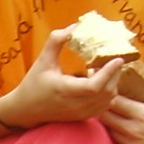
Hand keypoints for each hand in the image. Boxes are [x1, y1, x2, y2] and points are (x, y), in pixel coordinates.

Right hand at [0, 28, 121, 127]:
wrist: (25, 110)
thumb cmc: (33, 84)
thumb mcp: (43, 60)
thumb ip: (56, 41)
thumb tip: (74, 26)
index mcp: (65, 90)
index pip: (94, 86)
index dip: (109, 72)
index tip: (118, 59)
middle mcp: (75, 105)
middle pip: (107, 92)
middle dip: (115, 75)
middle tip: (113, 60)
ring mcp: (81, 113)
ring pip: (108, 100)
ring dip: (113, 84)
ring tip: (106, 70)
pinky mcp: (84, 117)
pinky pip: (105, 106)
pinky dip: (109, 94)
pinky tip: (102, 83)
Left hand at [98, 60, 143, 143]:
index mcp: (143, 114)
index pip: (113, 100)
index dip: (108, 90)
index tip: (108, 84)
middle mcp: (132, 130)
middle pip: (104, 115)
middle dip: (101, 104)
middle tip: (103, 96)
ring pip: (106, 129)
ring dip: (105, 119)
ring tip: (107, 109)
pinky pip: (112, 142)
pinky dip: (111, 133)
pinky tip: (116, 126)